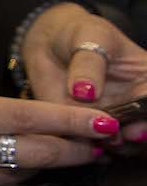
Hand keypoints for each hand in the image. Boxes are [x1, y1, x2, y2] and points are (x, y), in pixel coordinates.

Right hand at [0, 70, 115, 185]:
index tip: (100, 120)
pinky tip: (37, 167)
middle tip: (106, 139)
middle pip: (36, 150)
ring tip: (81, 152)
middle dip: (76, 146)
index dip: (67, 119)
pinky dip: (24, 174)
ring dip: (55, 163)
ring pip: (24, 171)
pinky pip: (1, 185)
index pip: (23, 115)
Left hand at [20, 2, 146, 148]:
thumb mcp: (89, 37)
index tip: (138, 125)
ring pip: (124, 144)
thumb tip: (85, 92)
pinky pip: (93, 147)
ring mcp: (112, 119)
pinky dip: (91, 150)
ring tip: (103, 139)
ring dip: (116, 146)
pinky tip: (87, 146)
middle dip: (139, 136)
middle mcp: (135, 105)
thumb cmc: (78, 34)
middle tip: (122, 135)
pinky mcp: (86, 128)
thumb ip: (89, 65)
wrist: (48, 43)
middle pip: (144, 128)